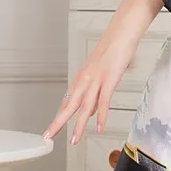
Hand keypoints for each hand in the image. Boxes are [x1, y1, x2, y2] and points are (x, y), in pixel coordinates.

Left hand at [44, 30, 135, 145]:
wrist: (122, 30)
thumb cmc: (115, 47)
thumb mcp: (102, 72)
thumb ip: (96, 93)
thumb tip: (91, 111)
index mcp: (82, 77)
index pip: (68, 101)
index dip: (59, 116)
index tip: (52, 128)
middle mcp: (85, 79)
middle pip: (69, 105)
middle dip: (58, 122)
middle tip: (48, 136)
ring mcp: (96, 79)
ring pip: (84, 106)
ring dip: (78, 125)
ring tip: (74, 140)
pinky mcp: (109, 78)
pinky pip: (104, 101)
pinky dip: (101, 116)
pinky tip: (99, 127)